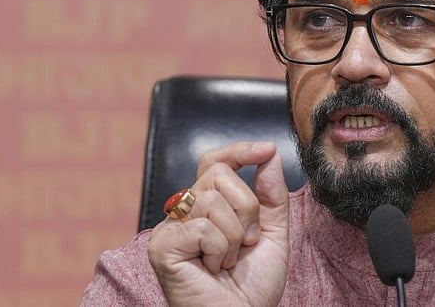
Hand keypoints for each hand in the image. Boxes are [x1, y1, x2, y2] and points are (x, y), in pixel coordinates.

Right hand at [147, 141, 289, 306]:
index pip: (216, 162)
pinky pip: (202, 227)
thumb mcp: (272, 232)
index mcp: (208, 206)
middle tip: (248, 241)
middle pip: (218, 173)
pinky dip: (220, 249)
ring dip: (235, 235)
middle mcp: (185, 213)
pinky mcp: (162, 247)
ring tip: (229, 260)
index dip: (239, 151)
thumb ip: (272, 194)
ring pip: (212, 199)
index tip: (267, 149)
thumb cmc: (253, 285)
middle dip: (247, 207)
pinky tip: (213, 269)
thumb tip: (270, 153)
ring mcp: (170, 229)